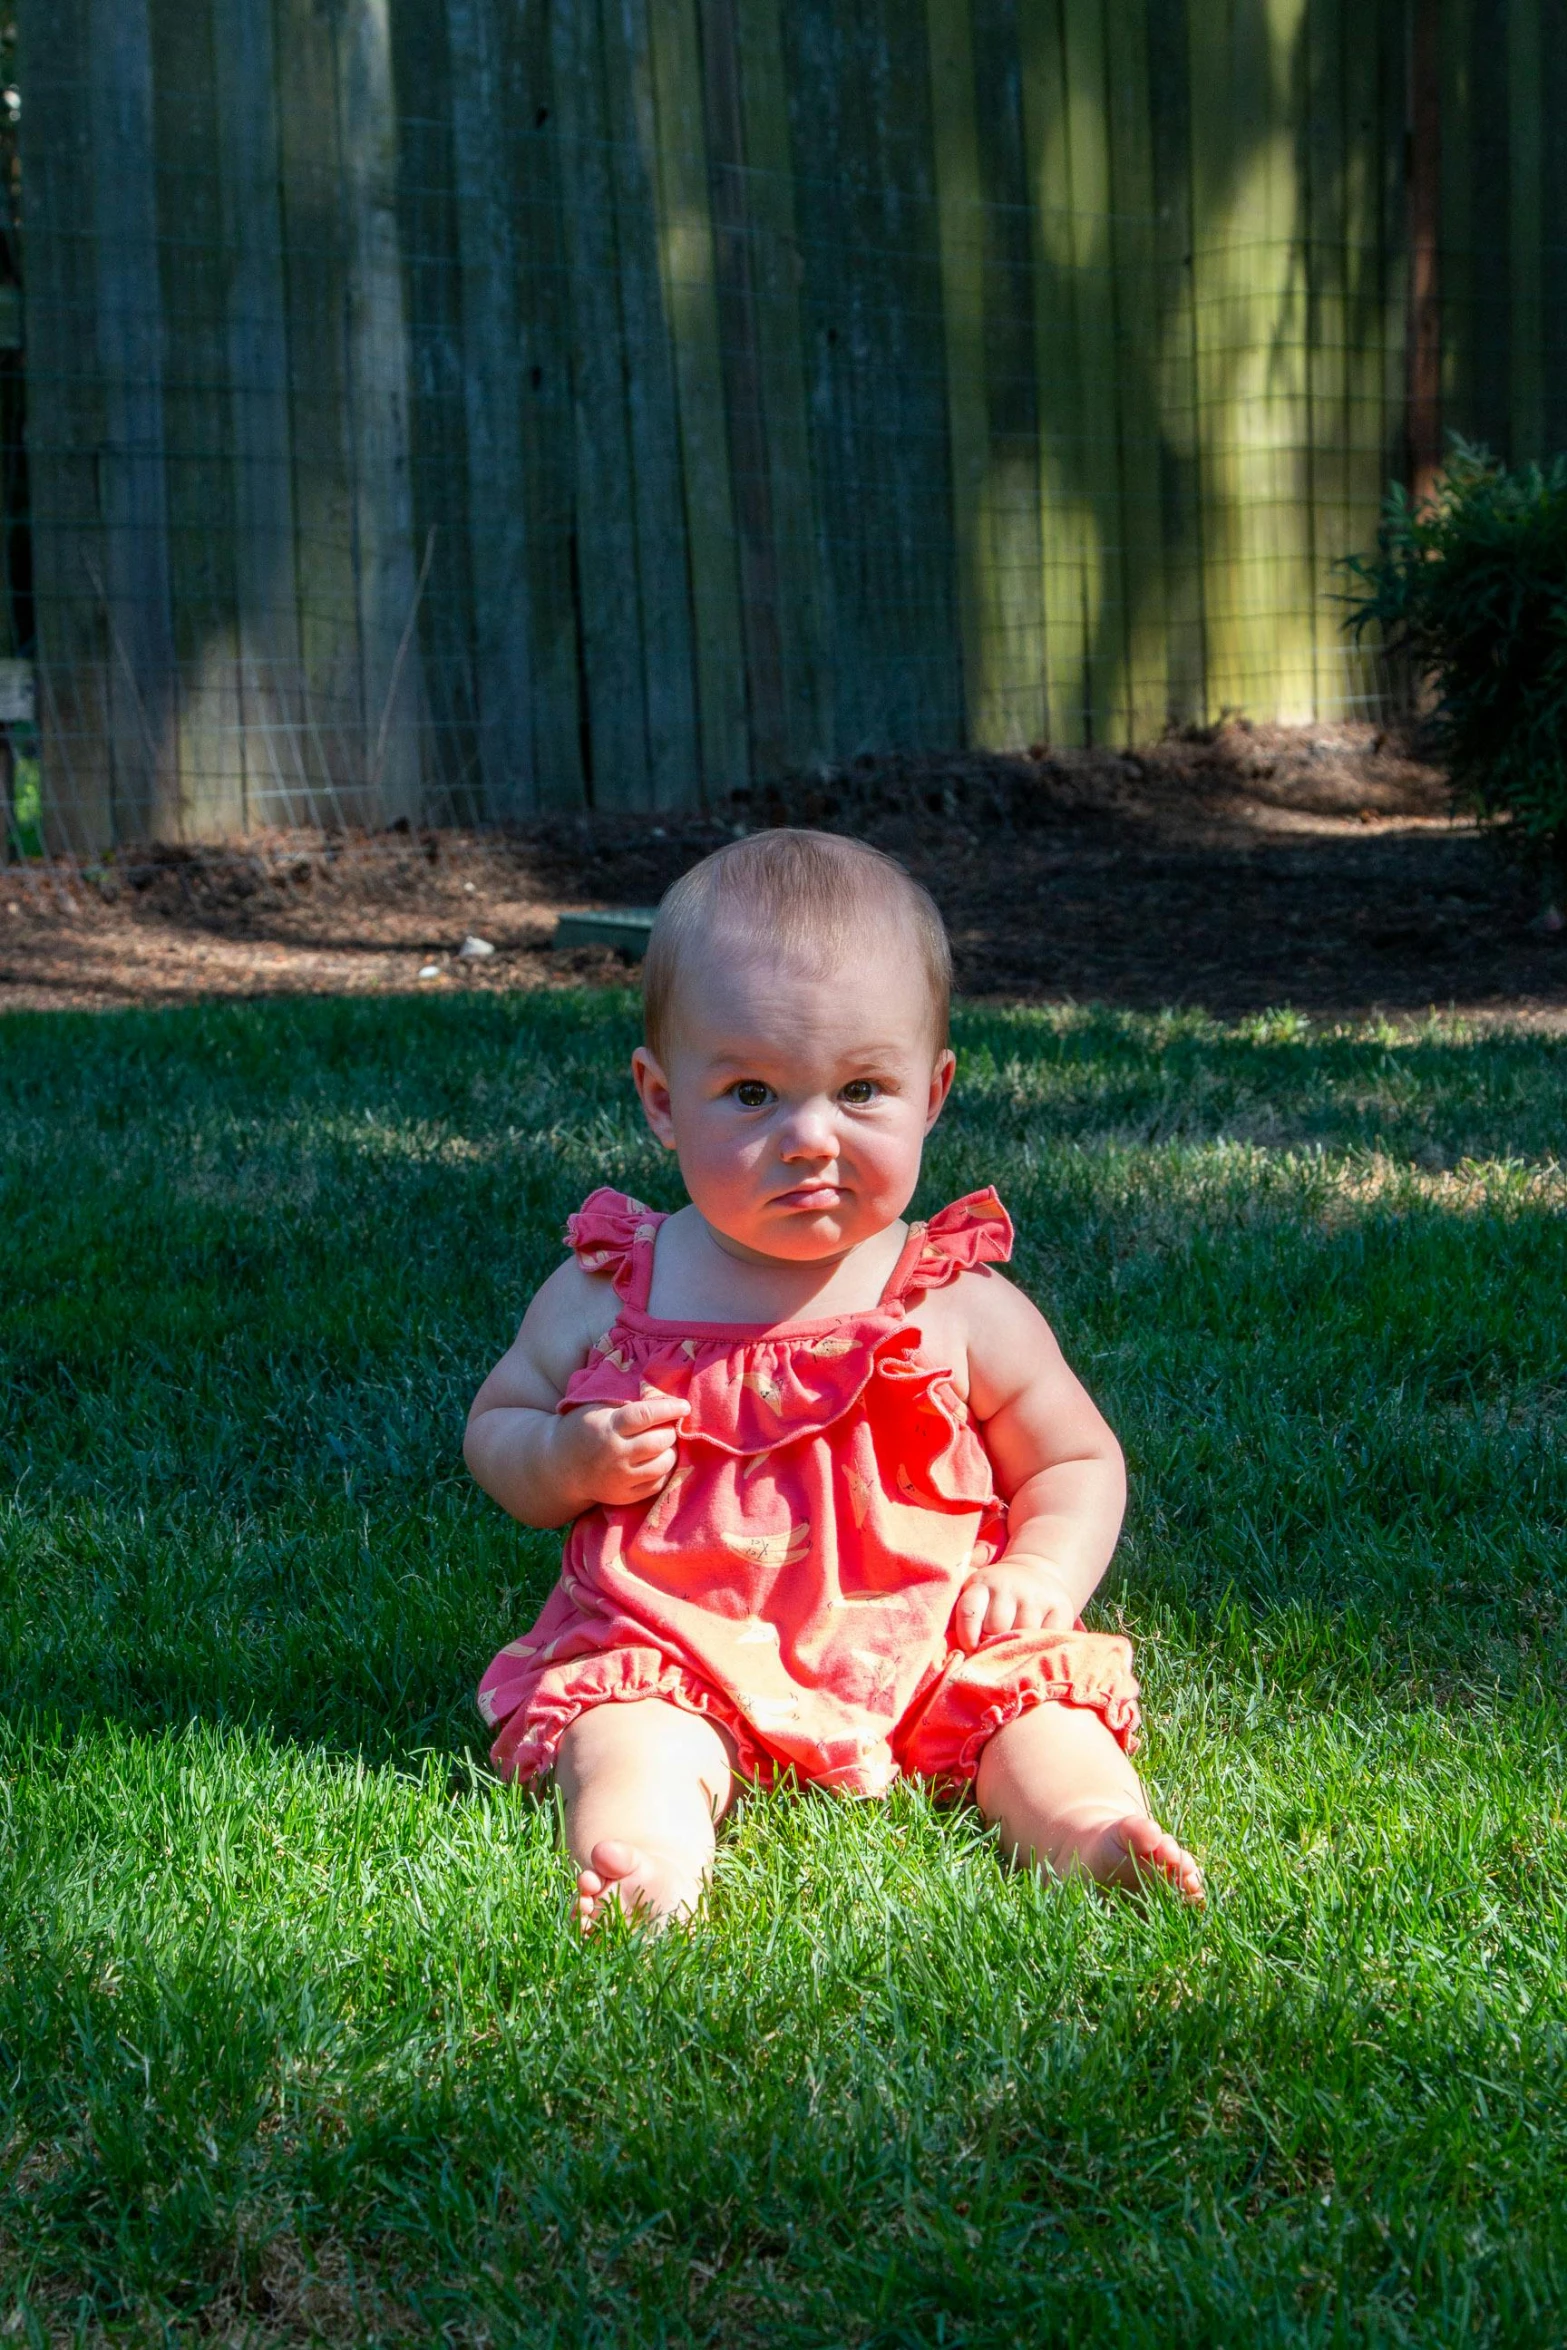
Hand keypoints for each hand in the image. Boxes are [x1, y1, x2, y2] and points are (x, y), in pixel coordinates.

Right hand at [554, 1393, 688, 1508]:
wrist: (559, 1467)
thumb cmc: (582, 1429)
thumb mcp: (596, 1408)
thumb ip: (625, 1403)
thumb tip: (663, 1396)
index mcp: (608, 1427)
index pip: (646, 1415)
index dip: (669, 1409)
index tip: (685, 1406)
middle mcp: (615, 1454)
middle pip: (659, 1441)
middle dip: (670, 1431)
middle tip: (669, 1427)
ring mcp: (620, 1478)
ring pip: (663, 1464)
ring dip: (671, 1451)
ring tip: (665, 1444)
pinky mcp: (624, 1496)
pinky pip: (657, 1484)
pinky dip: (664, 1471)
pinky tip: (658, 1460)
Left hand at [950, 1556, 1076, 1651]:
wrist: (1036, 1574)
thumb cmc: (998, 1598)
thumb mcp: (978, 1597)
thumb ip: (966, 1620)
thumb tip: (958, 1654)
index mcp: (981, 1584)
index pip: (969, 1611)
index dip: (967, 1636)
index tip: (970, 1649)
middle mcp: (1008, 1586)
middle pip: (996, 1628)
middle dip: (992, 1645)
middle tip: (995, 1651)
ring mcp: (1035, 1596)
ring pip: (1023, 1635)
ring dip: (1017, 1649)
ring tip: (1015, 1650)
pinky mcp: (1059, 1607)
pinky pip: (1048, 1637)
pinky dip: (1041, 1646)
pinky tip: (1037, 1645)